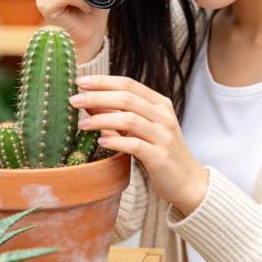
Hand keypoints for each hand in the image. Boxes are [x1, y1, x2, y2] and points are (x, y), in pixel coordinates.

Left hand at [70, 74, 208, 215]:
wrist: (187, 181)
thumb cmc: (159, 152)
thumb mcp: (141, 130)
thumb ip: (118, 115)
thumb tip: (89, 103)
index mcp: (160, 104)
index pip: (129, 84)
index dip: (103, 81)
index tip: (80, 82)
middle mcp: (164, 116)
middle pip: (127, 98)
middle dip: (97, 97)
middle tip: (74, 100)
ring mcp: (164, 136)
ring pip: (129, 120)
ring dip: (102, 119)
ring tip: (81, 125)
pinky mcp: (160, 157)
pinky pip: (134, 145)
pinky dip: (115, 141)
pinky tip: (100, 141)